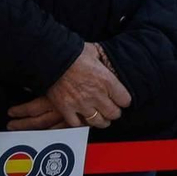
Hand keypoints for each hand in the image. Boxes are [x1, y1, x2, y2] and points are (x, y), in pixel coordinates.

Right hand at [10, 43, 132, 130]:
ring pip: (98, 122)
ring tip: (98, 116)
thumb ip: (104, 61)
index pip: (126, 101)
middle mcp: (96, 95)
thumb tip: (108, 63)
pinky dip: (79, 122)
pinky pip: (77, 124)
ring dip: (99, 120)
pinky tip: (80, 117)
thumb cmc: (72, 53)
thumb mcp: (95, 52)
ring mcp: (81, 103)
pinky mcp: (66, 108)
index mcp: (107, 81)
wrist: (50, 57)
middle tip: (109, 109)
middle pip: (114, 114)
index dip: (123, 100)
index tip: (119, 99)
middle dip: (113, 112)